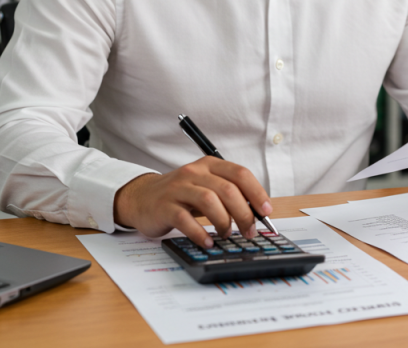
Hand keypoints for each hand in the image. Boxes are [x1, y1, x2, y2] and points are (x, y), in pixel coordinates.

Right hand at [112, 157, 272, 248]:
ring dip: (224, 222)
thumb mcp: (205, 187)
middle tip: (249, 230)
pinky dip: (200, 233)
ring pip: (209, 201)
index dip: (257, 193)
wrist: (141, 198)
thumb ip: (228, 194)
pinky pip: (185, 220)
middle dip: (244, 213)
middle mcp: (194, 173)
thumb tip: (257, 212)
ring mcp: (178, 189)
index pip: (239, 173)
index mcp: (208, 165)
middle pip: (227, 189)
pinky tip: (208, 242)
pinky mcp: (164, 207)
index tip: (266, 211)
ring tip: (226, 234)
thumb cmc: (180, 195)